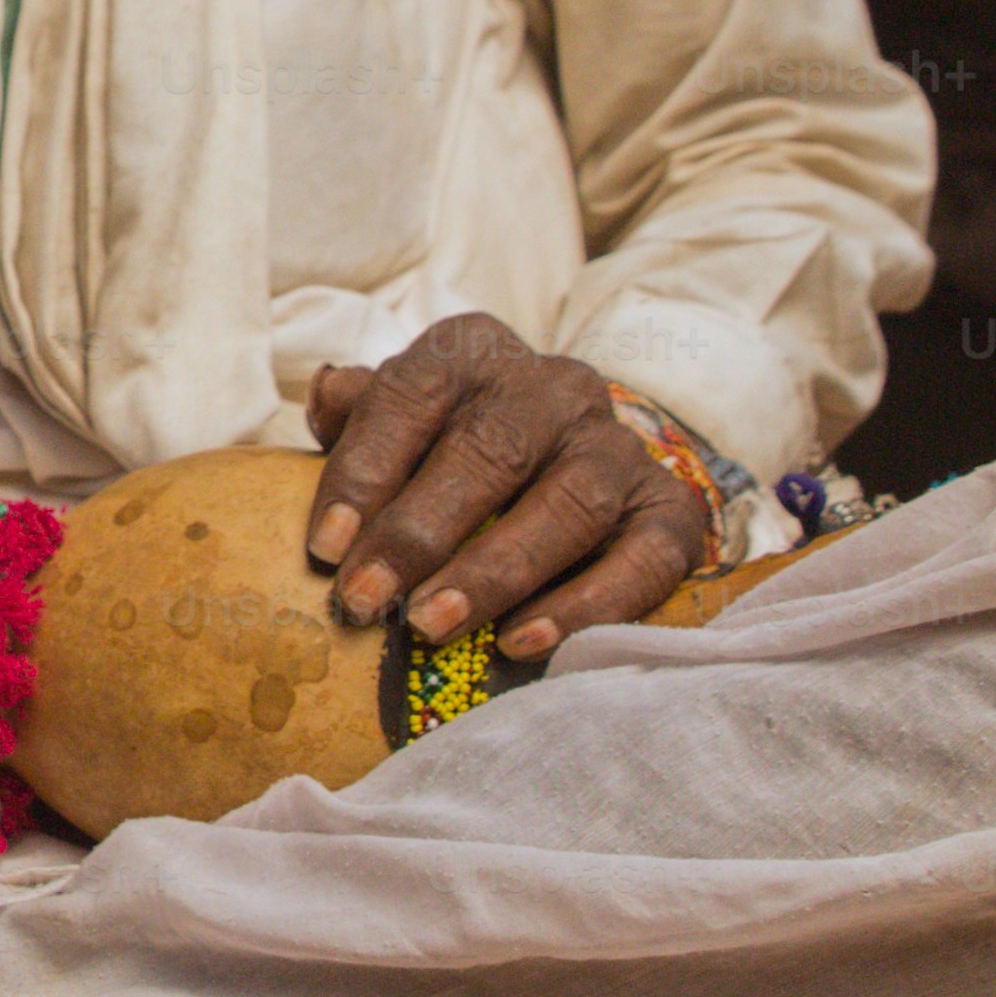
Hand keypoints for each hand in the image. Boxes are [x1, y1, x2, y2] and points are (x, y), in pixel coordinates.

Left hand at [299, 313, 711, 663]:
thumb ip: (361, 413)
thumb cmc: (455, 452)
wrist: (574, 466)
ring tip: (432, 625)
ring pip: (569, 504)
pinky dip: (585, 606)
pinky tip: (521, 641)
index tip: (327, 546)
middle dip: (419, 532)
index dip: (365, 470)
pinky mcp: (668, 511)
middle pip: (490, 449)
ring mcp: (617, 447)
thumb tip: (327, 394)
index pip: (413, 393)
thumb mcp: (403, 423)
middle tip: (367, 599)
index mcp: (475, 354)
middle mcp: (554, 389)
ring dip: (495, 570)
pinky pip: (642, 558)